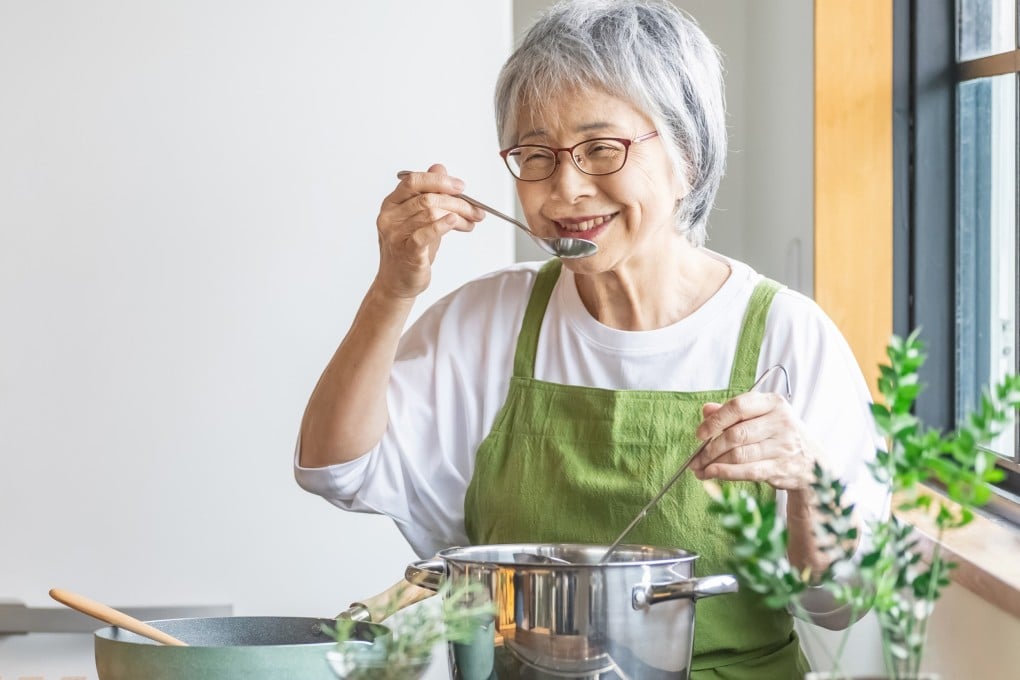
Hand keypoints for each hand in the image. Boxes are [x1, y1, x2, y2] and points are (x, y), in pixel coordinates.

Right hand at [375, 164, 485, 297]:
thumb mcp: (419, 218)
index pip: (414, 181)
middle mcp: (390, 216)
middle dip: (458, 202)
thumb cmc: (409, 250)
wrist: (398, 282)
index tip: (461, 187)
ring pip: (430, 213)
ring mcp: (396, 234)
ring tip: (471, 222)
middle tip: (476, 210)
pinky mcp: (406, 251)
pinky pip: (425, 233)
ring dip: (458, 215)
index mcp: (391, 203)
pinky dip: (443, 225)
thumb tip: (439, 167)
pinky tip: (456, 222)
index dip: (439, 180)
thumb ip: (428, 193)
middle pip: (427, 198)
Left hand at [690, 392, 816, 490]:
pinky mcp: (783, 467)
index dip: (715, 420)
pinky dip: (726, 473)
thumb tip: (706, 410)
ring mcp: (784, 445)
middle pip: (736, 434)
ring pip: (739, 454)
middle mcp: (781, 422)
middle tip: (695, 458)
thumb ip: (734, 413)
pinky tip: (713, 473)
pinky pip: (748, 471)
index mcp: (773, 403)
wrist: (813, 463)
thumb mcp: (761, 418)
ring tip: (700, 469)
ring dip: (714, 463)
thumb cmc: (779, 437)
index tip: (699, 434)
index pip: (738, 407)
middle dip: (710, 448)